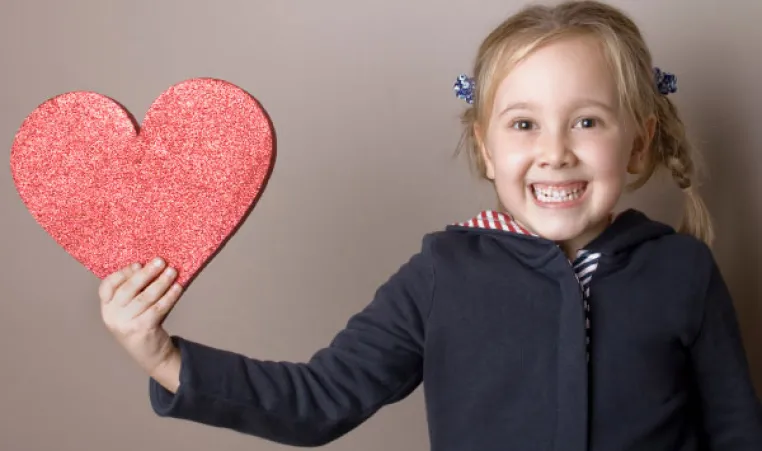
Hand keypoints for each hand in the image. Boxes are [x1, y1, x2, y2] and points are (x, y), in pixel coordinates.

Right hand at [99, 257, 182, 391]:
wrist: (150, 355)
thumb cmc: (142, 323)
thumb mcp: (132, 308)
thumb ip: (135, 290)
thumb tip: (151, 265)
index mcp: (106, 308)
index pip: (107, 286)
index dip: (123, 273)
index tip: (138, 264)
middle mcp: (112, 316)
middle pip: (128, 289)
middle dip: (146, 273)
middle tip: (160, 261)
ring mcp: (125, 324)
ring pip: (145, 297)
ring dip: (161, 282)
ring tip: (172, 271)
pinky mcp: (142, 330)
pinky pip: (158, 308)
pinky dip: (169, 296)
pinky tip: (178, 288)